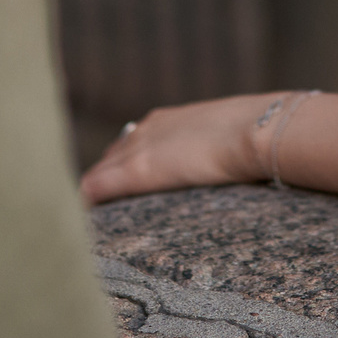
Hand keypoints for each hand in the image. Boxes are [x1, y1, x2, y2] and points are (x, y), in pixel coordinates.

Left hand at [79, 92, 282, 204]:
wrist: (259, 130)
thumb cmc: (259, 136)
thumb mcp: (234, 140)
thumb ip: (225, 151)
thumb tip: (240, 165)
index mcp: (169, 121)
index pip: (134, 143)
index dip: (123, 165)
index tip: (117, 184)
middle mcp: (148, 129)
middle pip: (113, 155)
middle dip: (104, 178)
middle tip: (95, 205)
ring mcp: (141, 147)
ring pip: (102, 170)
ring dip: (95, 191)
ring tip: (82, 216)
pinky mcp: (139, 169)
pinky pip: (98, 185)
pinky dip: (86, 201)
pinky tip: (77, 217)